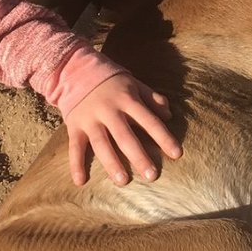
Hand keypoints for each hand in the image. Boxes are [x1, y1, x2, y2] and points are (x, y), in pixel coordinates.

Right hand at [65, 72, 181, 186]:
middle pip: (126, 137)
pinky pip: (75, 147)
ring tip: (123, 181)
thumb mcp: (135, 84)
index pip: (149, 121)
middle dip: (139, 157)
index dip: (164, 137)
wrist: (76, 69)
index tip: (177, 154)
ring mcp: (90, 119)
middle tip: (152, 176)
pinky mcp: (74, 126)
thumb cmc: (113, 81)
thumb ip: (152, 99)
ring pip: (102, 145)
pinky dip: (76, 164)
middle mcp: (109, 111)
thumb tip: (169, 115)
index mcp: (128, 100)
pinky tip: (81, 181)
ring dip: (112, 164)